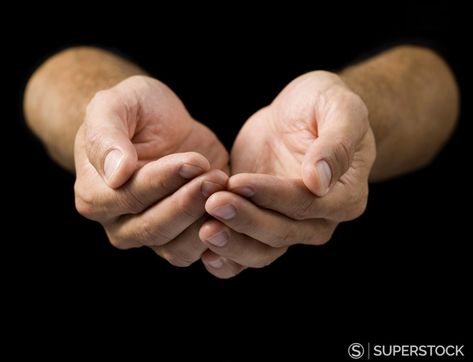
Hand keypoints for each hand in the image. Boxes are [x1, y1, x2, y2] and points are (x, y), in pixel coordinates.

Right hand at [74, 75, 228, 266]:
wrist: (160, 123)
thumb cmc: (134, 111)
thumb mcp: (115, 104)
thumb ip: (107, 136)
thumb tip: (116, 174)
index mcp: (95, 195)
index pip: (128, 197)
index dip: (163, 181)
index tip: (194, 160)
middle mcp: (120, 224)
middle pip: (154, 229)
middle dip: (188, 203)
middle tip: (215, 176)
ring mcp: (152, 236)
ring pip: (178, 248)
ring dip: (205, 221)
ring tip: (223, 185)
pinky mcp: (183, 236)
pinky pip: (200, 251)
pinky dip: (220, 236)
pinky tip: (235, 208)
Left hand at [199, 71, 375, 277]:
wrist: (297, 116)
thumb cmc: (323, 106)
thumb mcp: (340, 109)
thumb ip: (336, 144)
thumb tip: (319, 181)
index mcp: (345, 196)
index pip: (307, 204)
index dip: (272, 196)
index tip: (238, 181)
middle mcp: (320, 220)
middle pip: (282, 233)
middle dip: (246, 220)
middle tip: (213, 203)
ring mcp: (290, 226)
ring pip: (263, 251)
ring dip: (233, 244)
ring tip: (204, 229)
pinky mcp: (263, 222)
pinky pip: (247, 251)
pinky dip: (227, 258)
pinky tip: (204, 253)